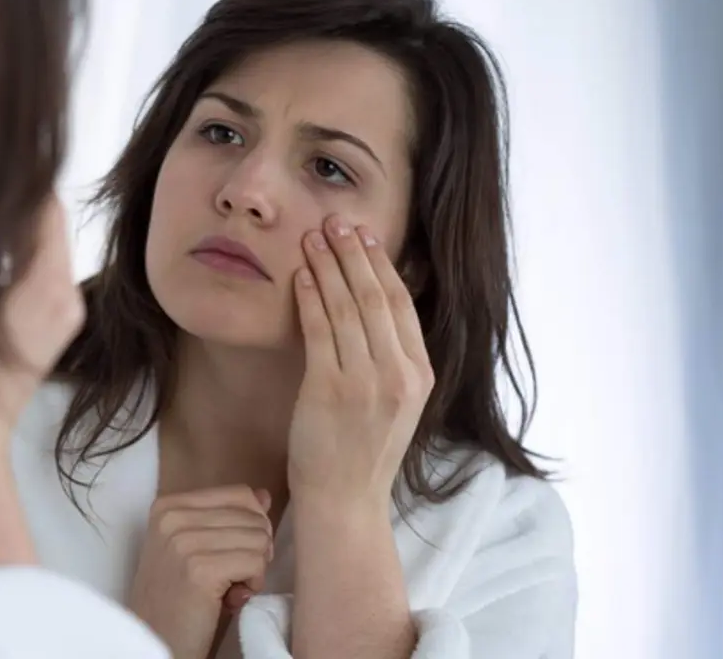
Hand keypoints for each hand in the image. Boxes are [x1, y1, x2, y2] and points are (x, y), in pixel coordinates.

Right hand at [0, 194, 83, 565]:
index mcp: (47, 290)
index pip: (44, 207)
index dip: (15, 174)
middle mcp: (68, 296)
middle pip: (48, 220)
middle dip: (12, 192)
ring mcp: (65, 309)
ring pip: (43, 240)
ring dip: (11, 219)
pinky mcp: (54, 318)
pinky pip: (38, 264)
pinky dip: (14, 246)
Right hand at [127, 486, 273, 658]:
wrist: (156, 639)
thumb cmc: (177, 598)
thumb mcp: (196, 548)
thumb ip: (228, 518)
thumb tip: (263, 495)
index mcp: (168, 505)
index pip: (239, 494)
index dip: (253, 525)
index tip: (236, 552)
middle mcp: (172, 517)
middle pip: (253, 516)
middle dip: (255, 549)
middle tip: (232, 576)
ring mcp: (183, 541)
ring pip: (259, 539)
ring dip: (254, 569)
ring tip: (228, 588)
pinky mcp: (200, 569)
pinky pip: (256, 562)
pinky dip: (252, 584)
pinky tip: (231, 598)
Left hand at [288, 215, 433, 509]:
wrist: (344, 500)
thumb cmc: (362, 449)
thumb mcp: (395, 401)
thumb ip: (391, 357)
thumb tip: (377, 305)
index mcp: (420, 375)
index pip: (402, 306)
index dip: (382, 265)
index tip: (365, 236)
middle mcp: (398, 375)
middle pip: (376, 298)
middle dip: (353, 254)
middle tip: (335, 221)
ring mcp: (365, 383)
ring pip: (347, 309)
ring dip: (328, 267)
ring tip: (312, 238)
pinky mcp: (329, 391)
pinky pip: (319, 333)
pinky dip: (311, 299)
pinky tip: (302, 276)